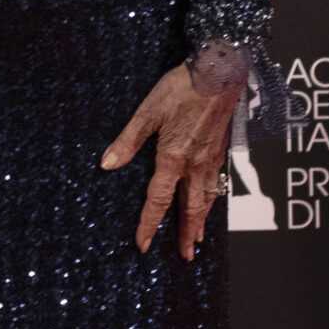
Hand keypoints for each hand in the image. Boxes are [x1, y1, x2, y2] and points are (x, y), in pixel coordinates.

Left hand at [101, 64, 239, 260]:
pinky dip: (213, 201)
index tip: (144, 244)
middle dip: (186, 234)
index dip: (149, 224)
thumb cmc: (182, 87)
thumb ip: (128, 141)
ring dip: (201, 221)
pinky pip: (217, 184)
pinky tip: (210, 203)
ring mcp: (211, 159)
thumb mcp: (147, 112)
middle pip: (190, 208)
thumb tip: (107, 164)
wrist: (219, 73)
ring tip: (198, 239)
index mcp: (173, 157)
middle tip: (185, 255)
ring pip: (207, 199)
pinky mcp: (221, 150)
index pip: (158, 200)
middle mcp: (195, 164)